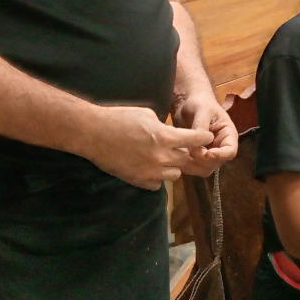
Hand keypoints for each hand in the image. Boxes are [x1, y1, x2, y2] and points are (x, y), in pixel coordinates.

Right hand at [81, 105, 213, 188]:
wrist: (93, 133)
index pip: (196, 140)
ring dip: (172, 166)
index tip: (206, 137)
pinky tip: (149, 167)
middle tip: (176, 146)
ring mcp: (150, 171)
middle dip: (184, 151)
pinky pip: (158, 184)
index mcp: (165, 137)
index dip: (203, 138)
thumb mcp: (147, 114)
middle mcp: (161, 156)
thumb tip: (172, 133)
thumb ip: (164, 127)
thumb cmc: (119, 118)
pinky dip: (157, 177)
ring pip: (175, 174)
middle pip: (186, 158)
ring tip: (161, 157)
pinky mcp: (139, 181)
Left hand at [172, 90, 238, 174]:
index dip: (220, 155)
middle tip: (188, 150)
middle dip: (202, 160)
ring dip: (191, 165)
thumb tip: (198, 144)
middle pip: (216, 164)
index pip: (230, 152)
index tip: (207, 153)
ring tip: (180, 151)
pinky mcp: (195, 157)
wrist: (186, 103)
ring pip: (203, 169)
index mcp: (227, 135)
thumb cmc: (199, 102)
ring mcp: (207, 154)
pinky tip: (175, 153)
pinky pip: (192, 168)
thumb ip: (201, 127)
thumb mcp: (202, 110)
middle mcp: (219, 147)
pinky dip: (184, 165)